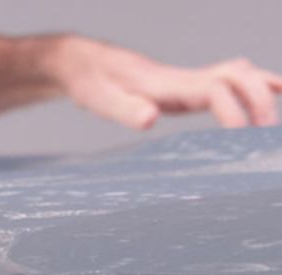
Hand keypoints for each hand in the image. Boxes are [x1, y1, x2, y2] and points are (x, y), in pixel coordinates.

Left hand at [47, 35, 281, 130]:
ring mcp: (189, 79)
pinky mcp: (187, 85)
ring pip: (241, 74)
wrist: (84, 63)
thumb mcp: (100, 99)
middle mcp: (185, 78)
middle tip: (266, 137)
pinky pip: (230, 80)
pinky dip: (257, 84)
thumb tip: (150, 119)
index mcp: (169, 85)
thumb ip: (125, 109)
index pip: (215, 91)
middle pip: (239, 77)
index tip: (243, 138)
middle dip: (260, 102)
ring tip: (274, 126)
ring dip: (265, 92)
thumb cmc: (91, 83)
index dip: (234, 112)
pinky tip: (277, 93)